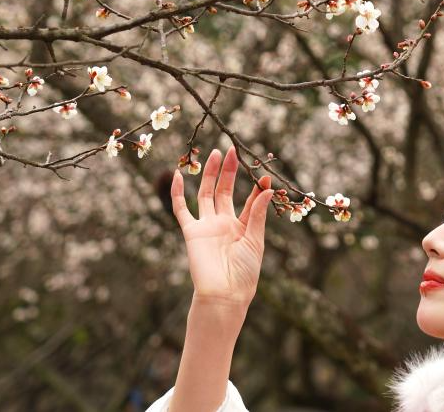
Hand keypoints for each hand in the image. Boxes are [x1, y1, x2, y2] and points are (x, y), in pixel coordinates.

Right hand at [170, 145, 273, 307]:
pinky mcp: (191, 231)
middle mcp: (223, 223)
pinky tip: (176, 173)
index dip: (255, 186)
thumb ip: (257, 214)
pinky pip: (181, 208)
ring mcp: (206, 225)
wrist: (224, 294)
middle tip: (233, 149)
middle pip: (225, 190)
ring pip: (206, 193)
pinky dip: (177, 192)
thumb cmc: (244, 273)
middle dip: (229, 171)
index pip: (249, 201)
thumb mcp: (255, 241)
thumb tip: (267, 189)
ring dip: (211, 174)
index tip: (263, 173)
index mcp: (242, 227)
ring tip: (216, 153)